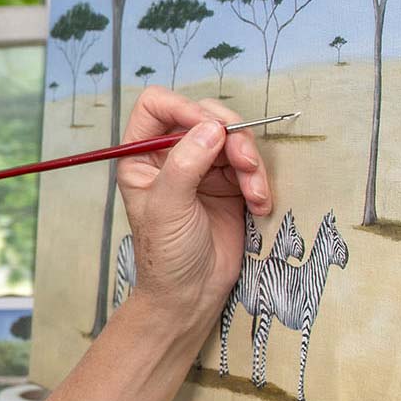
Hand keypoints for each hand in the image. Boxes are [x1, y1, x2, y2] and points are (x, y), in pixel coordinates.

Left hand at [113, 87, 271, 334]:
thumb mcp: (168, 207)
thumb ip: (186, 164)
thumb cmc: (165, 255)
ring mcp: (202, 167)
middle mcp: (171, 155)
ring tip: (255, 192)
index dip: (184, 108)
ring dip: (250, 161)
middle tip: (244, 162)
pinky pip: (250, 164)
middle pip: (204, 115)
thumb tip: (211, 127)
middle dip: (230, 134)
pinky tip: (260, 205)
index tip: (210, 128)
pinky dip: (260, 180)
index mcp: (141, 155)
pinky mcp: (229, 183)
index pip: (157, 106)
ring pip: (232, 138)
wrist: (191, 294)